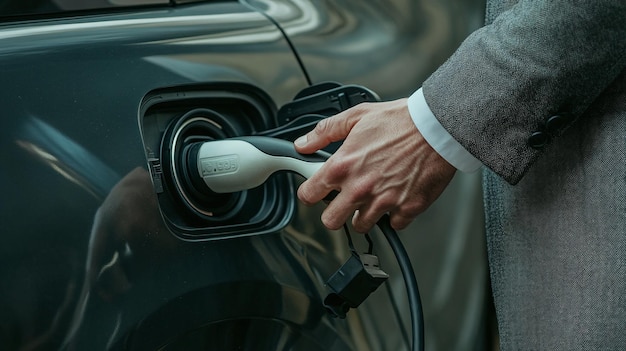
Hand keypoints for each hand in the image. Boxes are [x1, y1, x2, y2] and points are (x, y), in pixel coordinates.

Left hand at [294, 99, 455, 232]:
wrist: (439, 127)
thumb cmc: (401, 120)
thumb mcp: (357, 116)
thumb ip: (325, 132)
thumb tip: (303, 144)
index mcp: (343, 166)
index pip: (309, 195)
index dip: (310, 193)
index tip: (315, 191)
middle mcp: (360, 188)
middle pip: (330, 222)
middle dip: (334, 212)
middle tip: (343, 200)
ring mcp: (384, 202)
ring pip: (361, 225)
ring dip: (364, 214)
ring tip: (374, 194)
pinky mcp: (407, 209)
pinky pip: (393, 224)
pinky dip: (393, 215)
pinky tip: (396, 197)